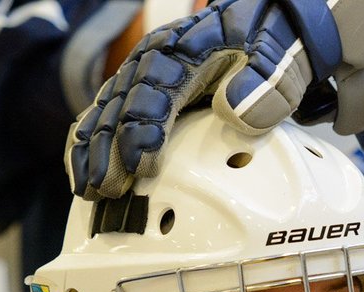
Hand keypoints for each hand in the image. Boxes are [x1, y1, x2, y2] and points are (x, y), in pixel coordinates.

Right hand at [66, 0, 363, 199]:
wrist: (272, 27)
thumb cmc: (275, 43)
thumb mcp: (281, 55)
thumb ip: (265, 82)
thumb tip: (234, 112)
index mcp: (188, 46)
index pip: (156, 87)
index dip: (144, 127)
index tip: (141, 165)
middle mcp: (156, 58)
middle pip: (121, 102)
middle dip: (109, 149)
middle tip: (106, 190)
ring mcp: (145, 76)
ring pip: (106, 111)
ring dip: (93, 152)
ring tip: (88, 192)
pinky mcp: (141, 93)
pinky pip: (105, 116)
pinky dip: (90, 145)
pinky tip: (82, 176)